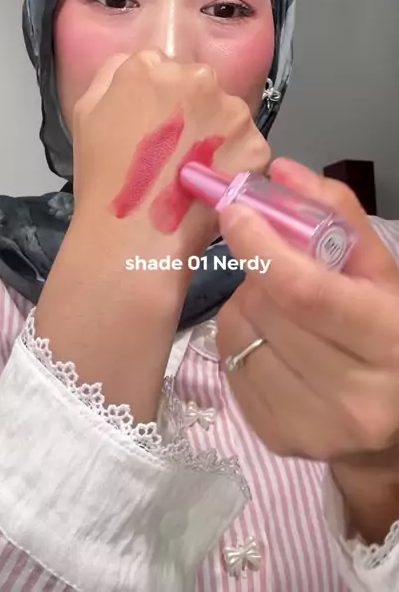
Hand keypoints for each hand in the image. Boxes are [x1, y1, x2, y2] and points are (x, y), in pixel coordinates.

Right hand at [73, 49, 269, 271]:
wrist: (134, 234)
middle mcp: (197, 78)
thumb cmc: (102, 177)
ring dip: (216, 136)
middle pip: (200, 86)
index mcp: (152, 66)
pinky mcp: (255, 145)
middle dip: (191, 112)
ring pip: (227, 115)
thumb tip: (140, 66)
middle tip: (174, 153)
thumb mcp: (85, 112)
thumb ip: (112, 74)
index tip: (153, 127)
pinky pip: (246, 148)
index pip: (164, 69)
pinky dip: (233, 163)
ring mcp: (232, 112)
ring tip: (192, 172)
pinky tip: (210, 184)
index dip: (159, 101)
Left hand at [216, 158, 398, 469]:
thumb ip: (336, 214)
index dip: (261, 246)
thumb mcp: (380, 271)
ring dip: (244, 307)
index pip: (305, 291)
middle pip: (264, 309)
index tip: (236, 211)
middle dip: (255, 274)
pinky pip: (227, 366)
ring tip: (277, 310)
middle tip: (274, 269)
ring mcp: (312, 426)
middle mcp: (354, 396)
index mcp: (389, 342)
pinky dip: (237, 341)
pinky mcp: (276, 440)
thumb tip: (281, 170)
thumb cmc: (388, 332)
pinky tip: (269, 342)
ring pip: (236, 335)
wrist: (392, 424)